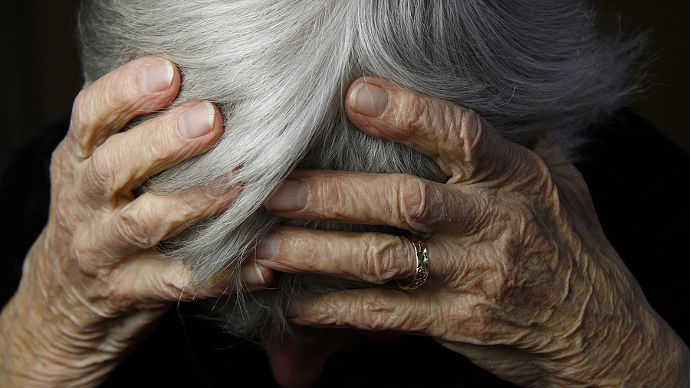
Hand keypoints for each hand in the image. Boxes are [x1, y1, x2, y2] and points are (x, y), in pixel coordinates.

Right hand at [0, 57, 270, 387]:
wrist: (62, 301)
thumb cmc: (96, 219)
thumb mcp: (93, 171)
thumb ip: (129, 133)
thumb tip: (193, 79)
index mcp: (78, 162)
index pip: (90, 117)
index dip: (125, 92)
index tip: (169, 71)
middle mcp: (85, 203)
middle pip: (114, 166)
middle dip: (162, 141)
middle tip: (211, 119)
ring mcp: (103, 251)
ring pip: (144, 223)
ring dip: (193, 201)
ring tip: (238, 185)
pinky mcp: (128, 291)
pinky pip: (177, 283)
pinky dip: (219, 275)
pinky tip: (260, 265)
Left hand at [257, 78, 688, 386]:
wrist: (604, 339)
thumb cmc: (578, 256)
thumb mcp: (565, 190)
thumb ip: (526, 148)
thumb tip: (508, 104)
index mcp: (518, 182)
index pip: (463, 137)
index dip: (409, 115)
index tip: (356, 97)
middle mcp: (494, 226)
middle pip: (404, 201)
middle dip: (333, 194)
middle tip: (276, 188)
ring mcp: (474, 278)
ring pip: (384, 259)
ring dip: (318, 253)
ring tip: (265, 248)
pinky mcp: (459, 324)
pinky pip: (388, 315)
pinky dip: (337, 311)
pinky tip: (297, 307)